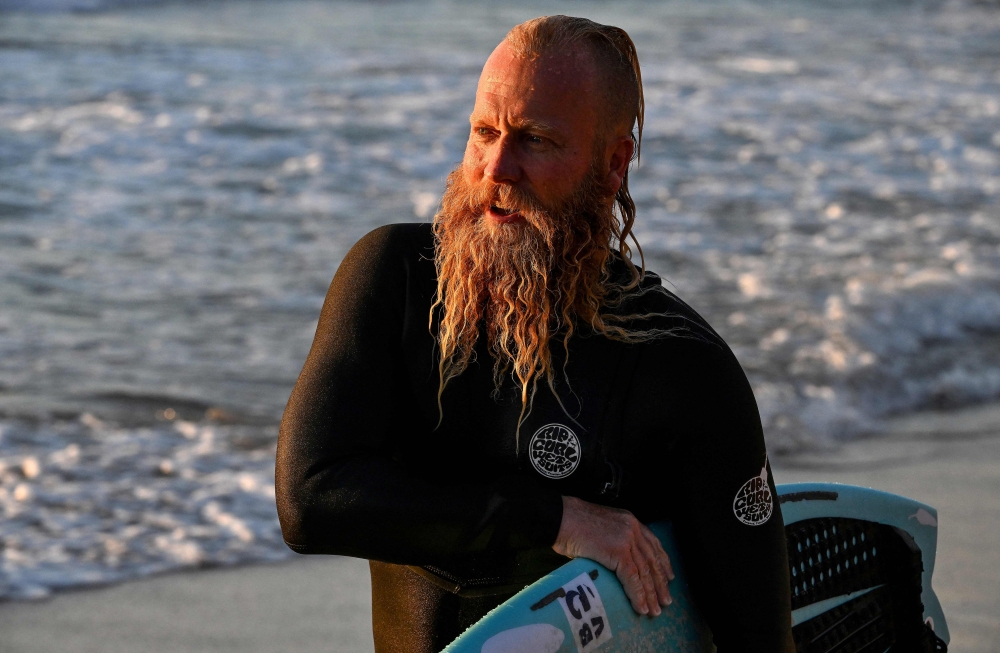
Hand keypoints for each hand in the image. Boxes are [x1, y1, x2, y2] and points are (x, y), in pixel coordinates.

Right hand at [552, 496, 674, 616]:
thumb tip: (615, 561)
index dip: (663, 562)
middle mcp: (632, 528)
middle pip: (652, 560)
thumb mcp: (600, 527)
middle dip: (660, 583)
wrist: (560, 517)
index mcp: (629, 521)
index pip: (653, 544)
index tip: (669, 577)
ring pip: (644, 572)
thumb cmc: (571, 523)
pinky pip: (632, 578)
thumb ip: (612, 540)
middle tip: (666, 601)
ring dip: (650, 594)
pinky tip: (641, 607)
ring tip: (654, 610)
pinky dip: (637, 595)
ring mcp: (626, 539)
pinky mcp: (618, 551)